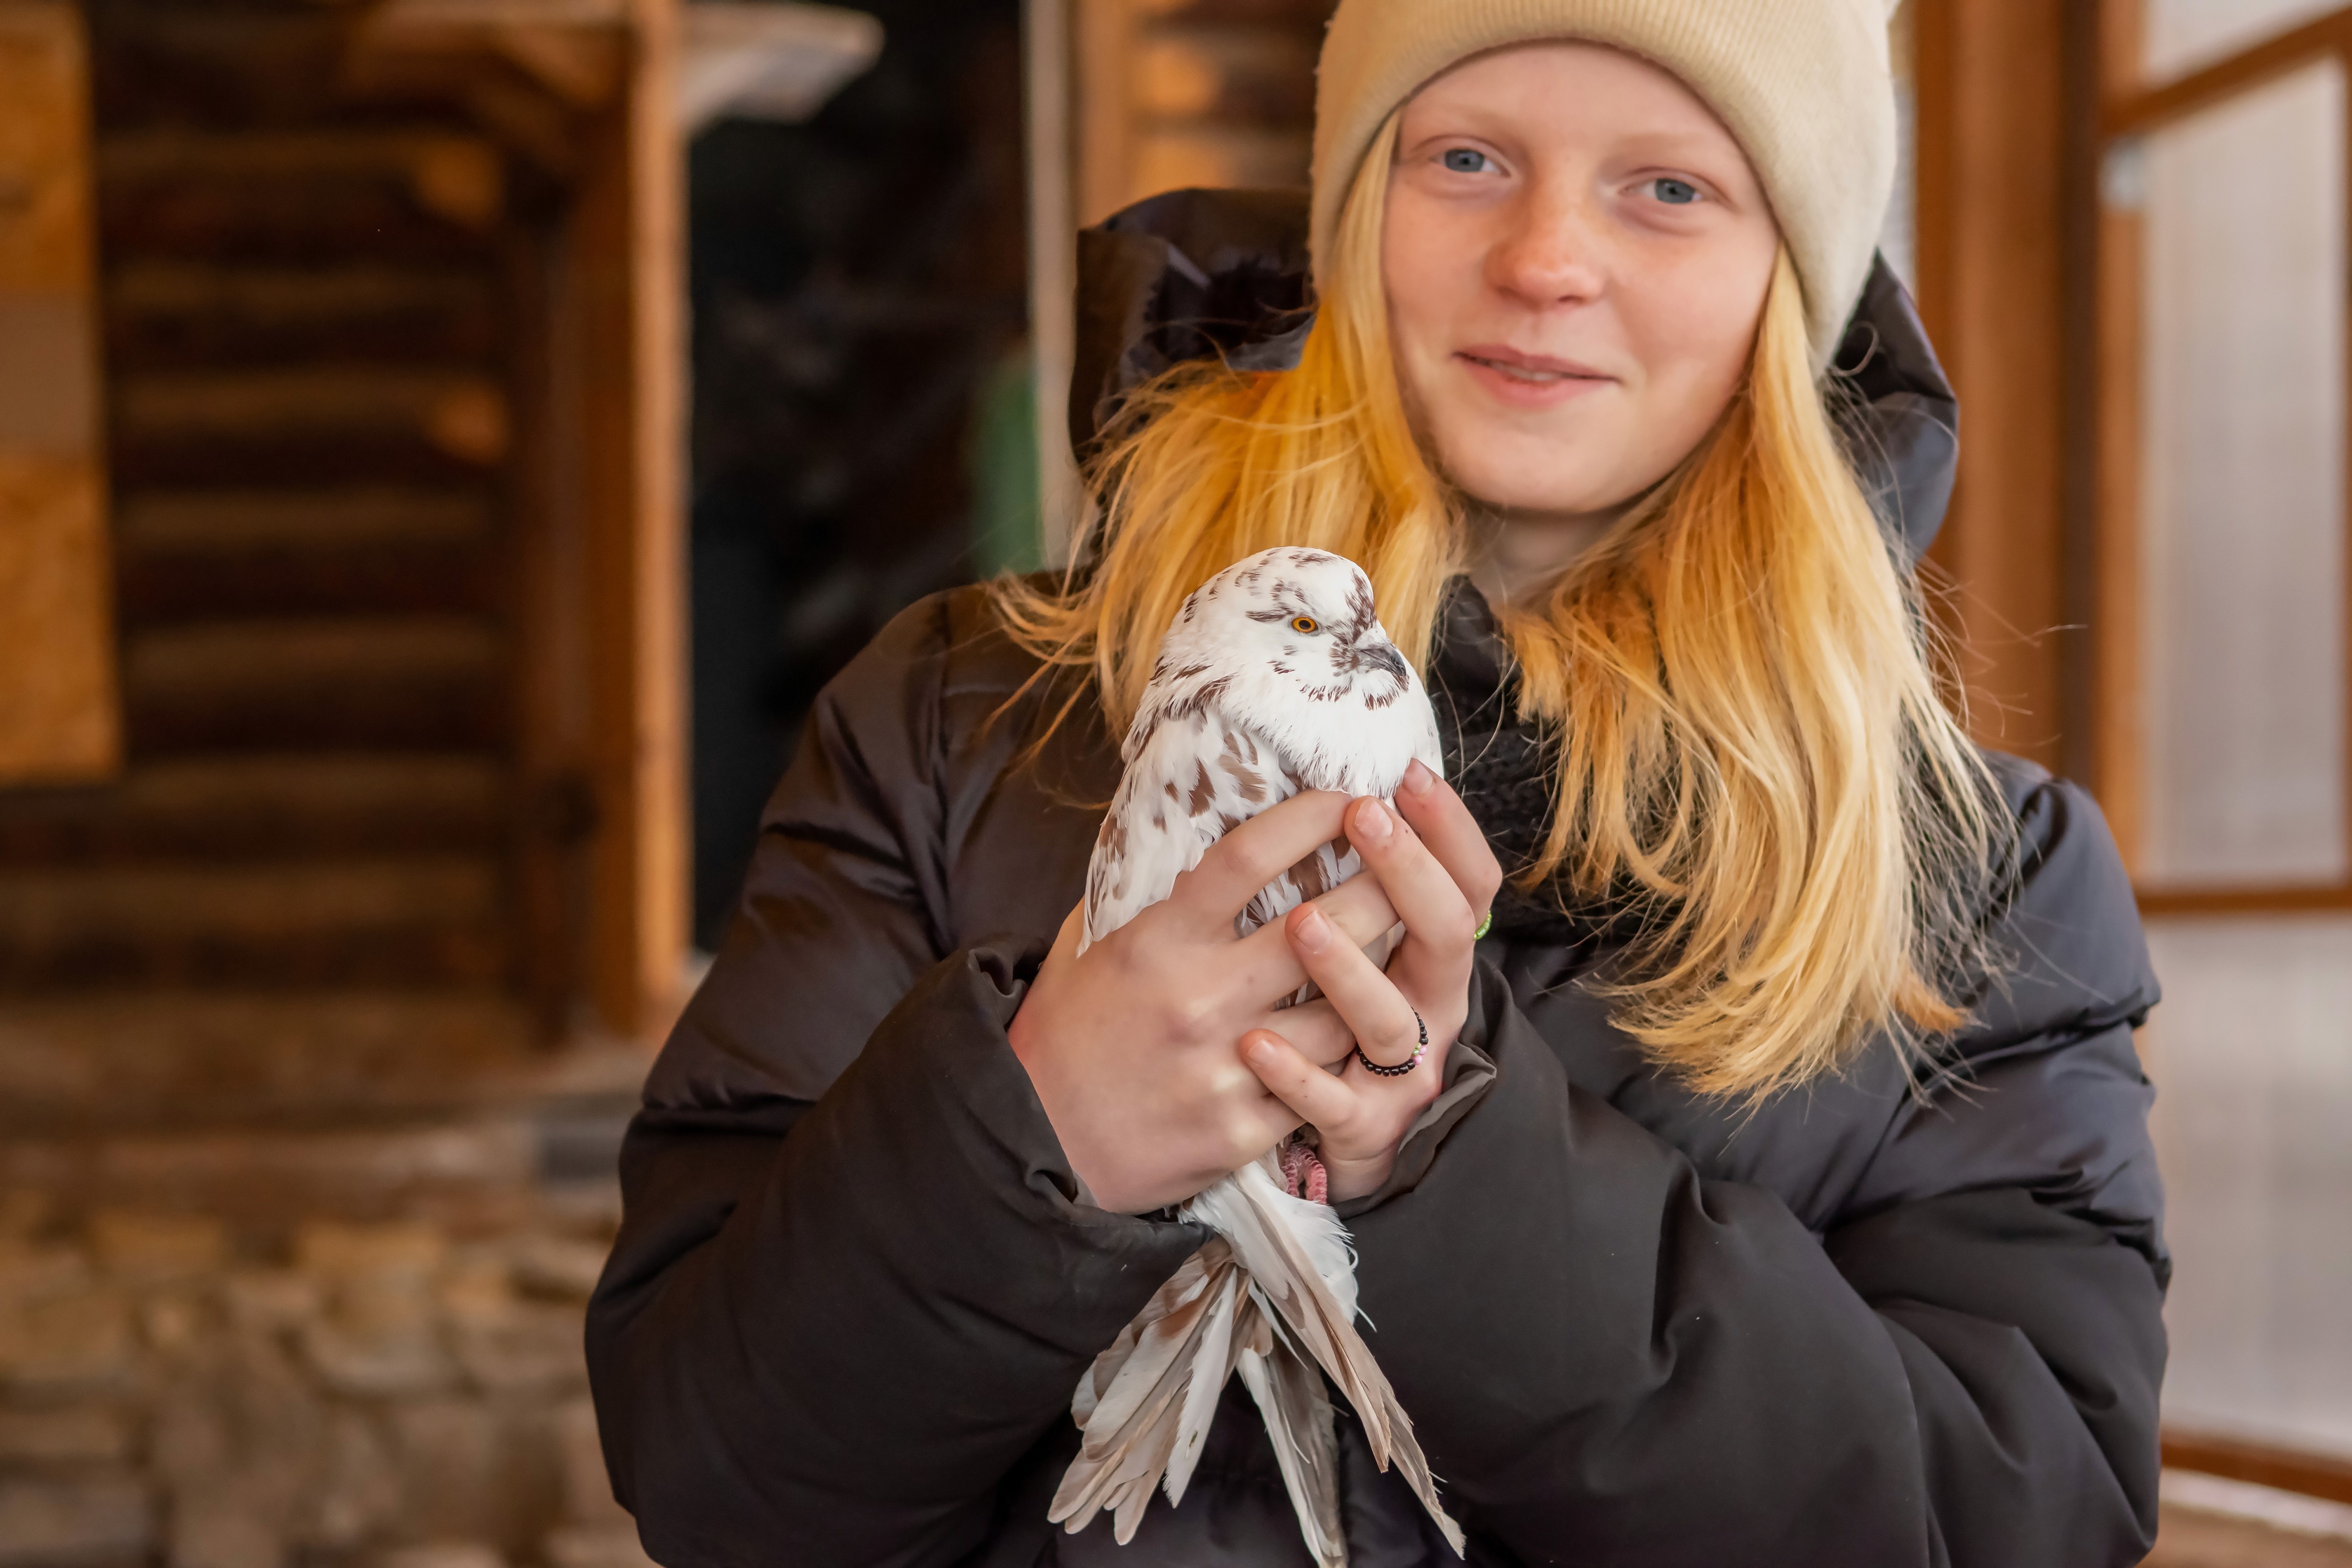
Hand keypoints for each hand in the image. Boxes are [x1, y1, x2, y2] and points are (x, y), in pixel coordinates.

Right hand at [1008, 791, 1408, 1213]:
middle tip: (1407, 863)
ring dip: (1378, 974)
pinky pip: (1322, 1082)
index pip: (1250, 857)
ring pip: (1345, 1009)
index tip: (1349, 797)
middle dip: (1383, 885)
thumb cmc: (1065, 1033)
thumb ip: (1139, 893)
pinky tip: (1362, 1029)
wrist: (1036, 1145)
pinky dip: (1345, 1053)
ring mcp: (1227, 1067)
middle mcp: (1200, 997)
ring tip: (1401, 946)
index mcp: (1159, 941)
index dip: (1311, 817)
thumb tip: (1179, 829)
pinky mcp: (1244, 1128)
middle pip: (1326, 927)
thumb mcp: (1087, 944)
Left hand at [1238, 760, 1502, 1201]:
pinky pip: (1329, 1101)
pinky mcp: (1360, 1128)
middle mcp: (1433, 1010)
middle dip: (1409, 872)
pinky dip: (1294, 1072)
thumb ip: (1363, 894)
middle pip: (1445, 937)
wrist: (1352, 1142)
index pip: (1469, 885)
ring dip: (1347, 969)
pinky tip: (1255, 1040)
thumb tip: (1336, 797)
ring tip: (1302, 922)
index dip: (1450, 830)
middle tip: (1366, 817)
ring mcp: (1401, 1073)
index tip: (1409, 776)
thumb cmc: (1346, 1025)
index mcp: (1435, 959)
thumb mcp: (1371, 955)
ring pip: (1387, 1020)